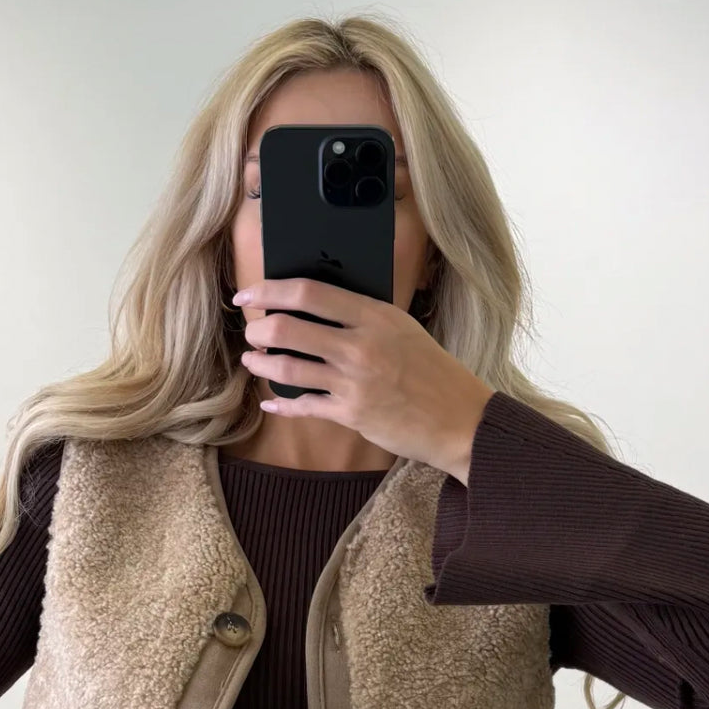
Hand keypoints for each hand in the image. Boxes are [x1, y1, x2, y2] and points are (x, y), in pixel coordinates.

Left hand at [232, 277, 492, 480]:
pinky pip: (303, 406)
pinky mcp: (351, 414)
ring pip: (288, 367)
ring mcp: (354, 381)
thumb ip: (363, 317)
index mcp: (374, 316)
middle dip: (259, 330)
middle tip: (253, 332)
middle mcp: (360, 346)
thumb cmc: (432, 372)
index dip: (270, 290)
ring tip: (253, 360)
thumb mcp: (402, 329)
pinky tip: (270, 402)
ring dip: (262, 364)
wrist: (459, 418)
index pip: (309, 293)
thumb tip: (316, 307)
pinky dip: (281, 404)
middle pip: (289, 328)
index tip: (249, 294)